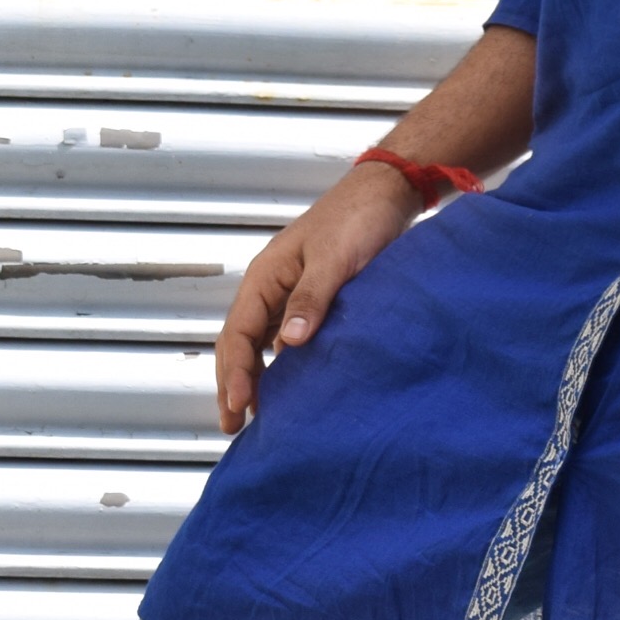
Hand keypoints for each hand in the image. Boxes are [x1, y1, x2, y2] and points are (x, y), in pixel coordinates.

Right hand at [214, 165, 418, 431]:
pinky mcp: (312, 300)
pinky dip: (281, 365)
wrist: (388, 193)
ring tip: (253, 415)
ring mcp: (288, 294)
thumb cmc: (358, 218)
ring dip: (253, 378)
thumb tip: (287, 344)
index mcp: (265, 277)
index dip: (235, 373)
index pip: (238, 334)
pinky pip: (285, 338)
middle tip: (232, 426)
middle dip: (232, 384)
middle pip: (239, 344)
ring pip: (258, 343)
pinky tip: (290, 386)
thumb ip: (311, 299)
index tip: (240, 406)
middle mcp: (270, 288)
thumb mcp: (334, 259)